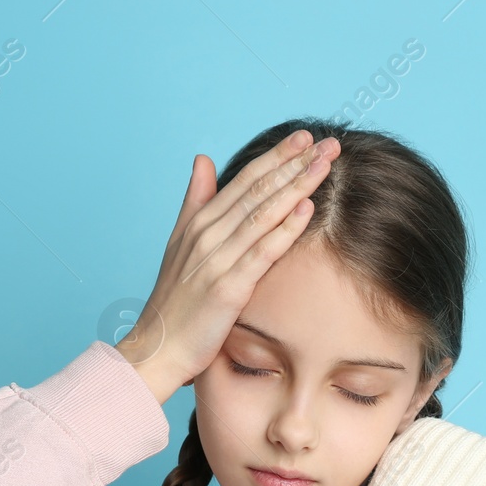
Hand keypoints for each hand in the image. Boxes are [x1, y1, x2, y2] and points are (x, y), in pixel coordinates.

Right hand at [116, 129, 340, 403]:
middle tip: (328, 143)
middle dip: (295, 164)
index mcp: (199, 222)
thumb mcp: (180, 243)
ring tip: (325, 165)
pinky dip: (284, 229)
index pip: (245, 180)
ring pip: (262, 214)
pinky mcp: (227, 287)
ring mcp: (216, 259)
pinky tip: (306, 209)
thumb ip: (195, 200)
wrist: (157, 348)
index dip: (277, 157)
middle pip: (258, 190)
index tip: (305, 137)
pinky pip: (261, 252)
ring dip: (296, 186)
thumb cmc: (175, 302)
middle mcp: (207, 234)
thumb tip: (203, 159)